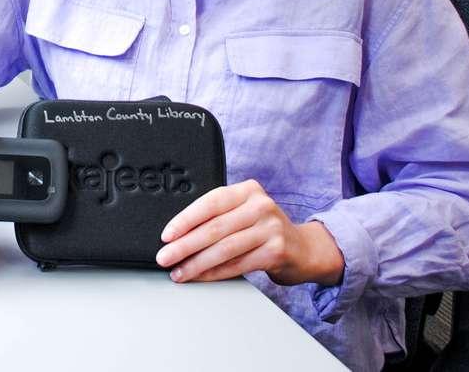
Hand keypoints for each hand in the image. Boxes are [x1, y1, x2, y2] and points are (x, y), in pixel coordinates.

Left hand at [155, 179, 344, 285]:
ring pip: (224, 248)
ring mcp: (270, 228)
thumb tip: (176, 234)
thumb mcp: (244, 212)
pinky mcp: (276, 251)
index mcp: (247, 190)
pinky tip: (200, 277)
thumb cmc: (263, 229)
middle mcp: (260, 205)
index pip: (210, 202)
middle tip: (164, 257)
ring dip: (197, 263)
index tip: (166, 235)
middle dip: (185, 245)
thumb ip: (219, 215)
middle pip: (215, 227)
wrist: (304, 249)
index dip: (185, 219)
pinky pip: (238, 264)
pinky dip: (215, 273)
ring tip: (178, 272)